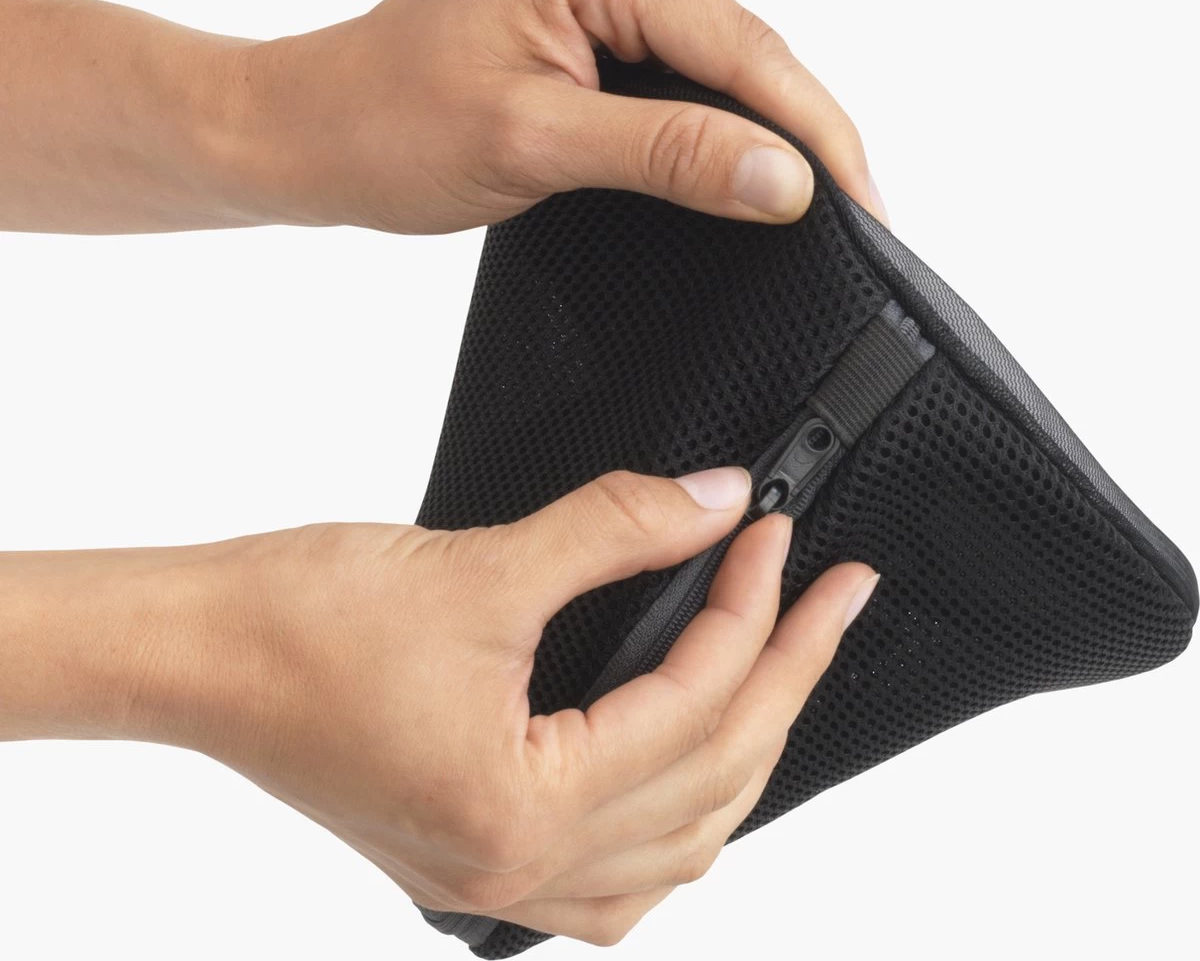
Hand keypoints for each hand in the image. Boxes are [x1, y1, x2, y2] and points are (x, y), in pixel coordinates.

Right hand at [0, 466, 877, 945]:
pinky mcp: (470, 856)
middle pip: (708, 783)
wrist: (195, 653)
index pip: (692, 705)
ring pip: (674, 846)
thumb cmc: (296, 625)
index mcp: (520, 811)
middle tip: (826, 597)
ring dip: (739, 755)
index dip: (751, 609)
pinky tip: (685, 771)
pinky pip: (612, 880)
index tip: (774, 537)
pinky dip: (670, 822)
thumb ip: (616, 528)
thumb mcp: (481, 566)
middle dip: (782, 677)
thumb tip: (712, 499)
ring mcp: (492, 875)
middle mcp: (514, 866)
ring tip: (779, 670)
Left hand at [238, 0, 883, 232]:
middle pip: (747, 48)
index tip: (864, 204)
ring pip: (723, 61)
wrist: (315, 126)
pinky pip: (686, 69)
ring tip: (819, 204)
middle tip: (859, 216)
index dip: (815, 132)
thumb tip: (783, 179)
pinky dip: (718, 124)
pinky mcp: (598, 11)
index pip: (744, 46)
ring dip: (766, 131)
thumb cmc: (389, 123)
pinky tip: (749, 168)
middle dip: (802, 134)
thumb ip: (668, 154)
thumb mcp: (537, 144)